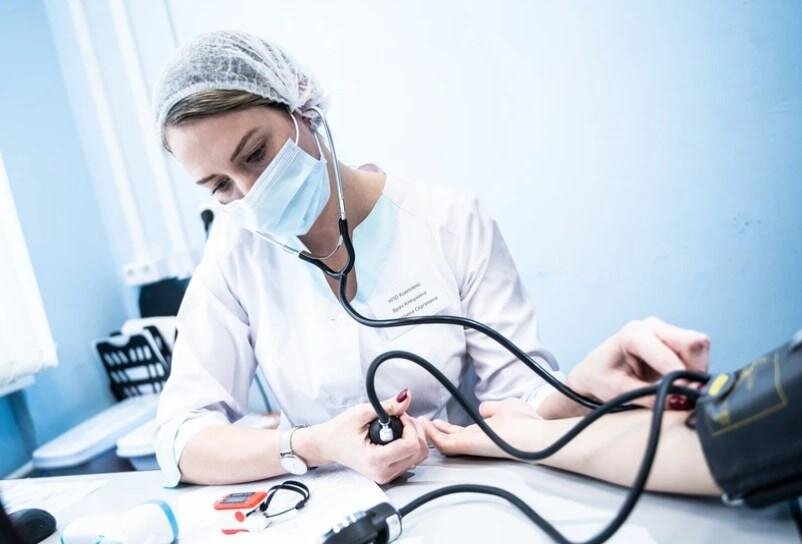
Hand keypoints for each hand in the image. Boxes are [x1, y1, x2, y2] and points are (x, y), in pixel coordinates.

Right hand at [316, 389, 427, 483]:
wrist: (329, 445)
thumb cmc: (341, 431)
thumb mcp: (362, 413)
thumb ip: (387, 406)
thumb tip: (406, 397)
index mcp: (375, 460)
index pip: (411, 446)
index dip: (409, 426)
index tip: (398, 416)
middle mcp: (384, 472)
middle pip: (419, 451)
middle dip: (415, 430)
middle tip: (400, 418)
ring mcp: (388, 475)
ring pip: (419, 456)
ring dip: (414, 436)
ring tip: (399, 425)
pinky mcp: (391, 473)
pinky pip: (412, 458)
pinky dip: (411, 443)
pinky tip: (399, 434)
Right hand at [421, 398, 538, 458]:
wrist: (534, 435)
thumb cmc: (526, 422)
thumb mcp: (505, 407)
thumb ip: (491, 409)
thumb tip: (482, 408)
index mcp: (483, 434)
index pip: (458, 433)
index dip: (444, 427)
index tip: (432, 420)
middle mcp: (475, 441)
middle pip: (448, 438)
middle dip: (431, 430)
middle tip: (416, 422)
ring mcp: (471, 445)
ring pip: (443, 443)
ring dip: (427, 433)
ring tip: (413, 422)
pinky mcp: (468, 446)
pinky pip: (445, 444)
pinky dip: (432, 436)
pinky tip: (422, 426)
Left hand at [566, 316, 708, 409]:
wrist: (595, 371)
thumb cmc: (601, 378)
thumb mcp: (619, 391)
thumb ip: (650, 396)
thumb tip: (680, 402)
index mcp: (633, 334)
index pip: (670, 354)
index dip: (680, 378)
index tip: (681, 398)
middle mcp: (651, 326)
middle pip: (693, 343)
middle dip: (694, 370)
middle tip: (685, 393)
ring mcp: (664, 329)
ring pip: (699, 347)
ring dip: (695, 370)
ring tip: (677, 388)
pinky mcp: (673, 338)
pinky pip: (697, 352)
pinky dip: (694, 369)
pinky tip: (678, 381)